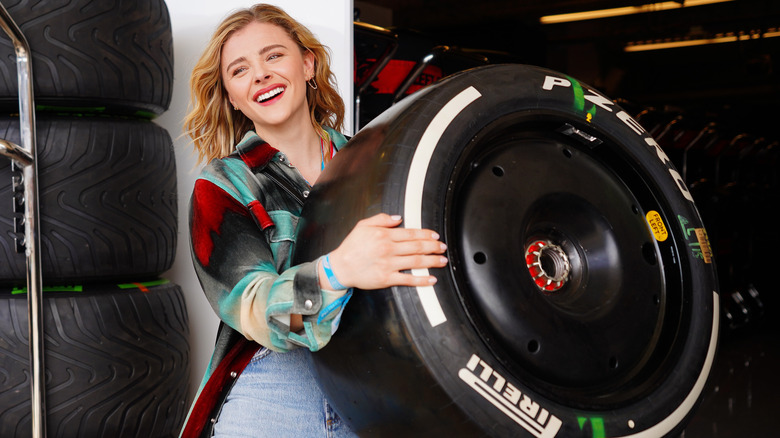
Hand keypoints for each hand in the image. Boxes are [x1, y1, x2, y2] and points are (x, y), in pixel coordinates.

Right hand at [321, 213, 447, 289]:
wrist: (340, 267)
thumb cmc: (351, 246)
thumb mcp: (363, 225)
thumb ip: (381, 219)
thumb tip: (399, 218)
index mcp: (384, 235)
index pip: (411, 233)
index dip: (426, 234)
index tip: (435, 236)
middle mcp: (388, 249)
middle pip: (417, 247)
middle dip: (433, 247)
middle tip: (443, 247)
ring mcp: (388, 264)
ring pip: (416, 262)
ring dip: (432, 261)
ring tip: (443, 260)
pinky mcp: (386, 278)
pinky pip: (408, 279)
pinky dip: (421, 279)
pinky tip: (432, 279)